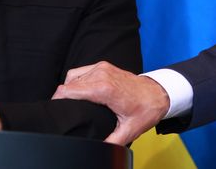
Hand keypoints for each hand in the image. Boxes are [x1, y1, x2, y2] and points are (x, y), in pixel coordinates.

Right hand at [53, 61, 169, 144]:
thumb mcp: (129, 130)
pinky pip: (80, 72)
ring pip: (72, 77)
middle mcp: (101, 75)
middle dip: (62, 98)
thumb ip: (112, 141)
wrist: (159, 93)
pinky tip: (79, 94)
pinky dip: (76, 82)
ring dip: (69, 90)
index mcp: (104, 89)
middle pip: (68, 85)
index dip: (57, 102)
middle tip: (64, 113)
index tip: (56, 113)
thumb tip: (99, 150)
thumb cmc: (146, 110)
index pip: (68, 90)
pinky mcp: (103, 66)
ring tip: (71, 105)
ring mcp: (102, 68)